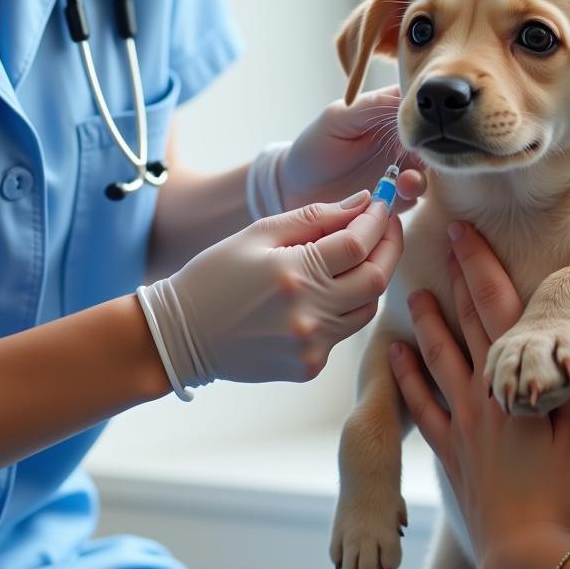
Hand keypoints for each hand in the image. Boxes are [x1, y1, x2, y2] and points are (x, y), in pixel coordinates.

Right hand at [138, 191, 400, 386]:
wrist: (180, 335)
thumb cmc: (217, 275)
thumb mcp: (260, 233)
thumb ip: (315, 217)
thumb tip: (362, 202)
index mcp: (293, 273)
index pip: (358, 244)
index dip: (377, 221)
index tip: (383, 204)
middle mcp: (308, 313)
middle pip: (376, 278)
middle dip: (389, 247)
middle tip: (387, 227)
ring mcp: (311, 345)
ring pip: (367, 307)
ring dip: (369, 279)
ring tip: (355, 258)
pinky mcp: (309, 367)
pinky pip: (344, 332)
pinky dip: (343, 308)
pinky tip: (324, 293)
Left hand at [280, 86, 425, 212]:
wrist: (295, 189)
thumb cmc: (314, 146)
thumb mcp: (337, 118)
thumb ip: (370, 106)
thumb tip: (407, 97)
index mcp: (389, 113)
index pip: (419, 104)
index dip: (426, 111)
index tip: (421, 122)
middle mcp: (402, 141)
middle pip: (433, 139)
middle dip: (431, 149)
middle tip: (416, 157)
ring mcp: (402, 170)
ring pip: (427, 171)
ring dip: (421, 177)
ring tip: (405, 183)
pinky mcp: (397, 198)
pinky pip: (415, 198)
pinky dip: (410, 197)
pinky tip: (394, 198)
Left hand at [389, 222, 569, 568]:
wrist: (527, 556)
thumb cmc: (562, 496)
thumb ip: (567, 389)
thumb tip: (562, 348)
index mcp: (514, 384)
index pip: (497, 310)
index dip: (480, 267)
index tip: (464, 234)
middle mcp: (482, 395)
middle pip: (466, 323)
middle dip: (455, 278)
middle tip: (439, 242)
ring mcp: (460, 423)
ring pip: (437, 358)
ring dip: (426, 322)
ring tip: (413, 293)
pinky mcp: (448, 452)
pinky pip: (421, 407)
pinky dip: (406, 379)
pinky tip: (395, 357)